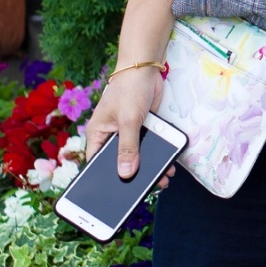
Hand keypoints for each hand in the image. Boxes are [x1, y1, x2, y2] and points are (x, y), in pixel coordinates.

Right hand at [82, 65, 169, 185]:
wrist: (146, 69)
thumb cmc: (129, 89)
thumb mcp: (128, 121)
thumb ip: (128, 148)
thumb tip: (126, 174)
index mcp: (98, 135)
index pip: (97, 164)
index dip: (105, 180)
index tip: (115, 196)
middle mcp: (111, 136)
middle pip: (119, 162)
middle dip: (133, 176)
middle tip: (148, 190)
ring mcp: (128, 133)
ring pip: (137, 156)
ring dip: (149, 167)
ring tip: (164, 179)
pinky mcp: (143, 129)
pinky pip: (149, 147)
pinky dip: (158, 155)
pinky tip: (168, 164)